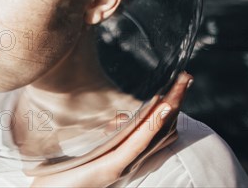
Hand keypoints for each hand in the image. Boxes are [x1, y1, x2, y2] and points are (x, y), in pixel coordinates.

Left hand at [31, 72, 192, 187]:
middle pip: (160, 126)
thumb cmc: (60, 171)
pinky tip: (162, 109)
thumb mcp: (85, 145)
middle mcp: (129, 159)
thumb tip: (117, 116)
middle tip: (186, 77)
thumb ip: (102, 132)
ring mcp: (123, 163)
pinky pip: (137, 144)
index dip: (167, 105)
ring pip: (154, 132)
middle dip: (175, 101)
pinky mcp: (113, 167)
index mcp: (123, 153)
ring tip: (181, 85)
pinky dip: (151, 126)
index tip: (177, 82)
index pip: (152, 125)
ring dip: (169, 108)